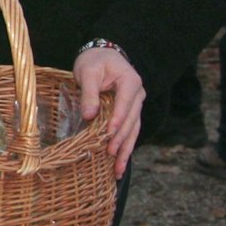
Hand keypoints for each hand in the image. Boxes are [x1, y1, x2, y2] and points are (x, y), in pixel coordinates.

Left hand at [74, 46, 143, 175]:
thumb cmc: (94, 61)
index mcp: (130, 82)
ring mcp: (135, 106)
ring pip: (133, 131)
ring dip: (126, 150)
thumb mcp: (88, 72)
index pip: (125, 104)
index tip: (108, 134)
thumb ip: (89, 93)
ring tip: (118, 169)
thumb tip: (89, 115)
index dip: (117, 120)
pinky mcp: (129, 113)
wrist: (103, 55)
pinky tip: (119, 163)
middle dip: (121, 140)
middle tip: (110, 156)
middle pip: (130, 121)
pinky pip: (129, 132)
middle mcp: (138, 96)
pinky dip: (125, 147)